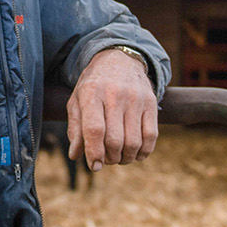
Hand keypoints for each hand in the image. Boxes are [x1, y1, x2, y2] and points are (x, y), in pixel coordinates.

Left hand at [66, 48, 157, 170]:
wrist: (120, 60)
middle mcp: (114, 94)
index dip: (94, 152)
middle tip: (106, 159)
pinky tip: (135, 153)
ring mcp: (135, 98)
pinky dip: (144, 151)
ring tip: (119, 157)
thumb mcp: (77, 101)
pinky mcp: (151, 102)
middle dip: (110, 158)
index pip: (94, 129)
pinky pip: (151, 136)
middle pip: (115, 140)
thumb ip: (75, 128)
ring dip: (126, 158)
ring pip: (134, 141)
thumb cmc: (94, 85)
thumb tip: (76, 155)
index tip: (95, 166)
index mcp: (91, 93)